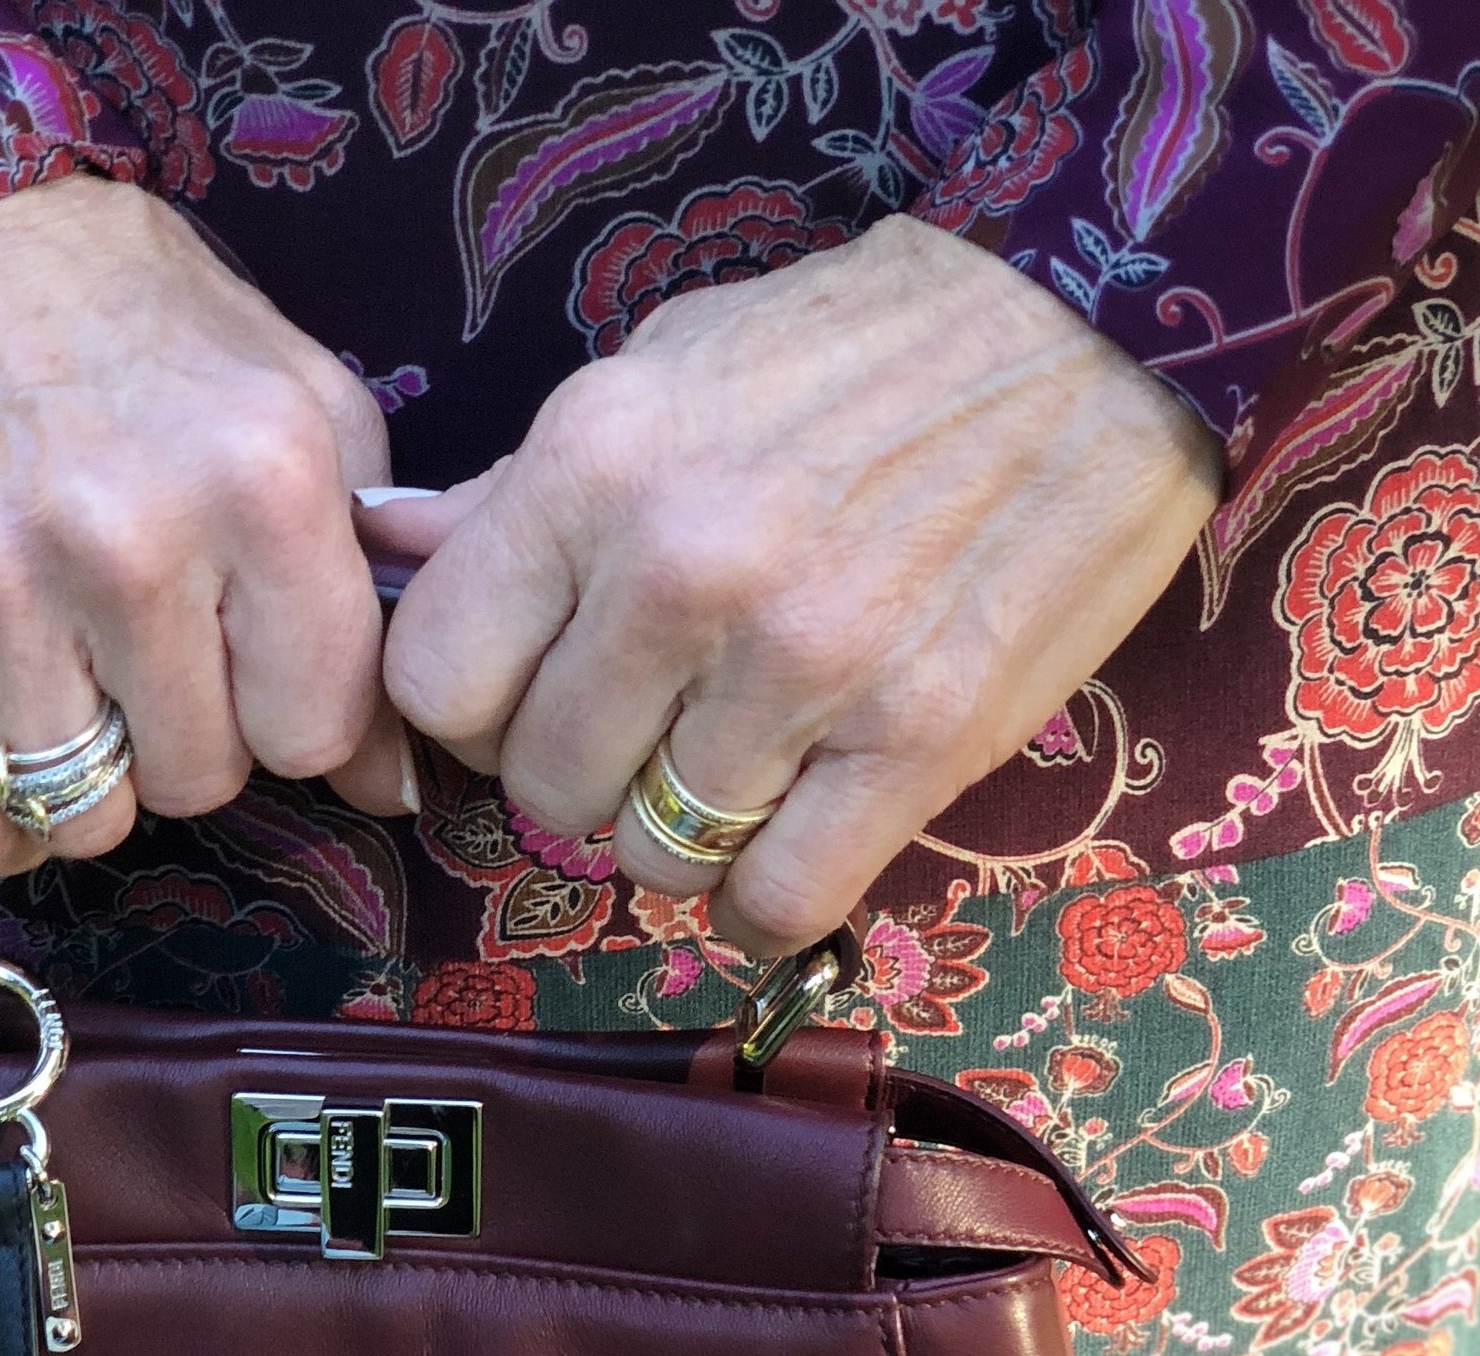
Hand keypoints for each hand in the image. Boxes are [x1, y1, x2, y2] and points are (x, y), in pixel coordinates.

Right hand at [0, 174, 409, 878]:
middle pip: (198, 781)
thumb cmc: (143, 331)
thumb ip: (364, 590)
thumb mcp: (301, 409)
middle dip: (187, 734)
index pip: (313, 732)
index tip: (251, 659)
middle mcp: (128, 543)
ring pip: (83, 818)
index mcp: (261, 482)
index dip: (289, 711)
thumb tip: (396, 781)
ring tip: (69, 673)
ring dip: (85, 775)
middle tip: (148, 645)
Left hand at [379, 218, 1222, 954]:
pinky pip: (776, 902)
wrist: (1091, 330)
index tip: (533, 696)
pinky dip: (764, 901)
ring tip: (740, 767)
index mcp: (597, 463)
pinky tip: (788, 842)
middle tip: (653, 734)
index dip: (479, 710)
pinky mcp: (915, 740)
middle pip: (543, 790)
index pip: (441, 680)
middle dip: (584, 780)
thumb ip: (525, 489)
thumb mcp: (665, 372)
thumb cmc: (862, 351)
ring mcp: (803, 665)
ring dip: (683, 839)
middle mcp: (684, 569)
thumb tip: (388, 552)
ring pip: (653, 858)